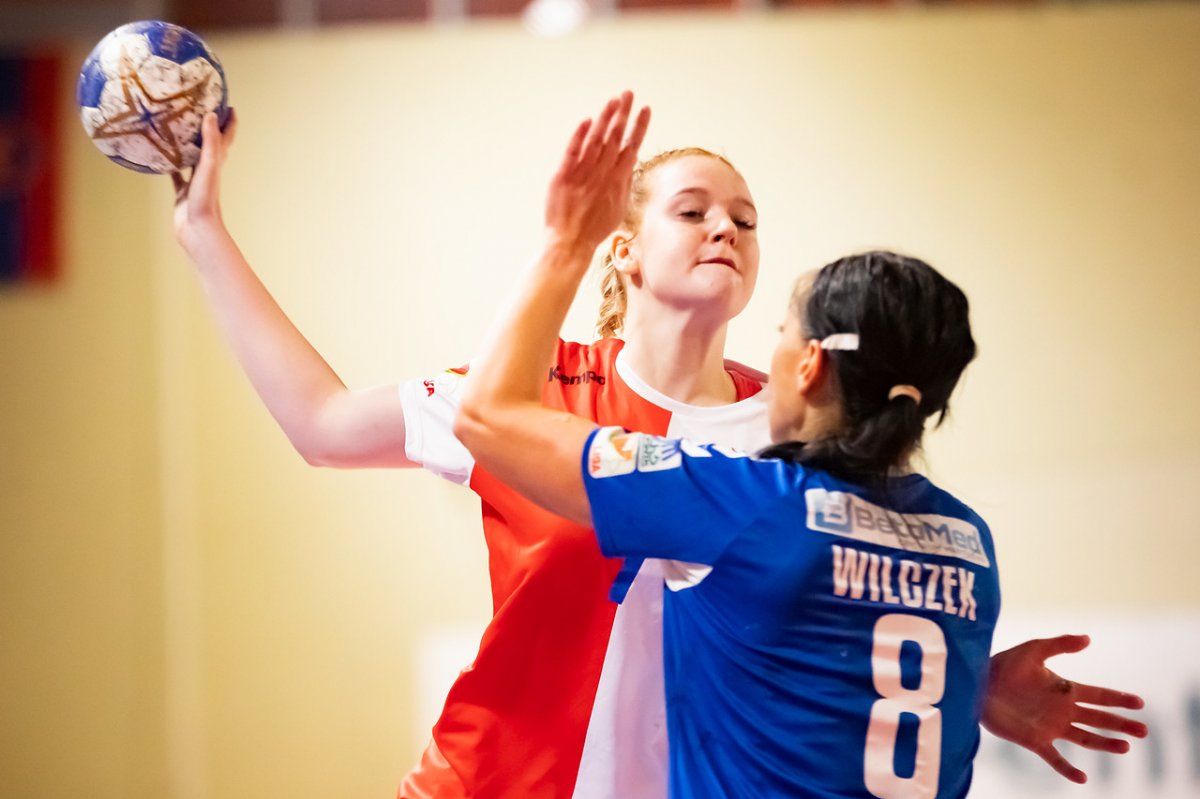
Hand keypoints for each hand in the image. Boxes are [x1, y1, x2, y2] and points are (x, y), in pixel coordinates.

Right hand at [172, 109, 237, 254]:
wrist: (197, 229)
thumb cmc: (205, 199)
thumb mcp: (209, 166)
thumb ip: (210, 142)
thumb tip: (211, 116)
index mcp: (217, 163)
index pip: (226, 137)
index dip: (230, 122)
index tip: (228, 106)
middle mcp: (208, 170)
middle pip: (210, 144)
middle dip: (208, 128)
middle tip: (199, 111)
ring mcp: (195, 181)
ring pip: (191, 157)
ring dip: (187, 144)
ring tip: (176, 128)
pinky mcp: (182, 192)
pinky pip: (175, 174)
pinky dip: (169, 164)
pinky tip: (159, 156)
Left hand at [543, 91, 650, 257]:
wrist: (571, 244)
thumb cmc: (595, 229)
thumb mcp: (618, 207)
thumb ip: (623, 184)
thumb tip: (629, 165)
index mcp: (618, 181)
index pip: (631, 147)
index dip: (639, 127)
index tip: (645, 109)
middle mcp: (603, 174)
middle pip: (615, 138)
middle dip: (623, 114)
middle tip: (628, 94)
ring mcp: (583, 174)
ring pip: (596, 140)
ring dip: (605, 118)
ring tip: (613, 101)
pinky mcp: (563, 177)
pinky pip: (572, 152)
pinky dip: (580, 136)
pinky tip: (588, 121)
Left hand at [982, 633, 1147, 783]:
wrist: (977, 684)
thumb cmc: (1004, 665)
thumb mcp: (1033, 650)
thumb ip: (1059, 644)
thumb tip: (1088, 638)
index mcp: (1065, 689)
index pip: (1098, 695)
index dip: (1118, 699)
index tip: (1140, 702)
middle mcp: (1062, 710)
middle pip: (1099, 719)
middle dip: (1121, 724)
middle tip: (1144, 730)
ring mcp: (1051, 727)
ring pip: (1085, 739)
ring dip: (1105, 744)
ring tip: (1125, 747)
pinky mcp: (1035, 741)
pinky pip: (1056, 759)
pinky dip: (1068, 770)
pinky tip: (1083, 779)